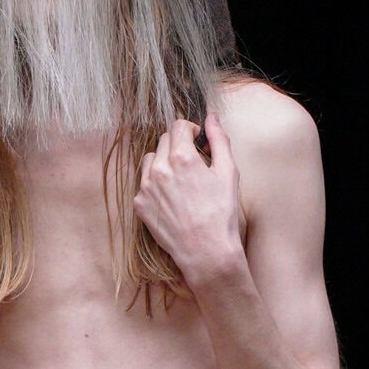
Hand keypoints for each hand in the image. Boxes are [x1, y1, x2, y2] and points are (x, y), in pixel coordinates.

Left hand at [132, 113, 244, 287]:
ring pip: (151, 160)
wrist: (205, 251)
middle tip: (192, 163)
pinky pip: (144, 183)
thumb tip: (212, 117)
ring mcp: (146, 187)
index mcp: (181, 156)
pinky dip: (156, 184)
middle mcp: (159, 168)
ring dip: (163, 162)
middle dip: (178, 145)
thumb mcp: (228, 172)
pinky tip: (171, 197)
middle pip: (164, 140)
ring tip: (180, 179)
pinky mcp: (140, 204)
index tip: (197, 140)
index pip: (178, 126)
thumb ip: (219, 139)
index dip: (191, 130)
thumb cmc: (220, 213)